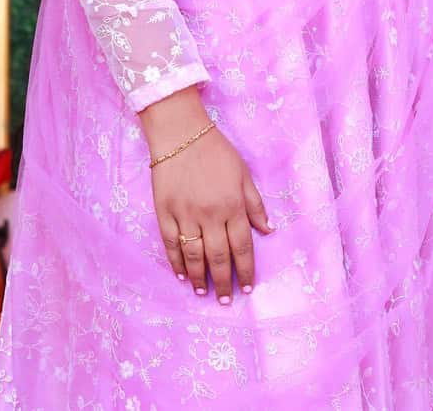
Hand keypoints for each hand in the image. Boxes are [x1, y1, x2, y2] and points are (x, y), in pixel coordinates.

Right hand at [150, 121, 273, 304]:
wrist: (180, 132)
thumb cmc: (216, 150)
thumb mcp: (243, 173)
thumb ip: (255, 204)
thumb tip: (267, 230)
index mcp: (232, 205)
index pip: (241, 247)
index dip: (245, 271)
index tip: (246, 288)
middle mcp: (210, 214)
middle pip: (218, 257)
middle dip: (224, 282)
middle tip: (225, 300)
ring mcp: (185, 214)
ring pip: (193, 255)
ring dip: (199, 277)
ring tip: (203, 291)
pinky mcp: (164, 211)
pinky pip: (170, 243)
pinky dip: (176, 262)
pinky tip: (181, 274)